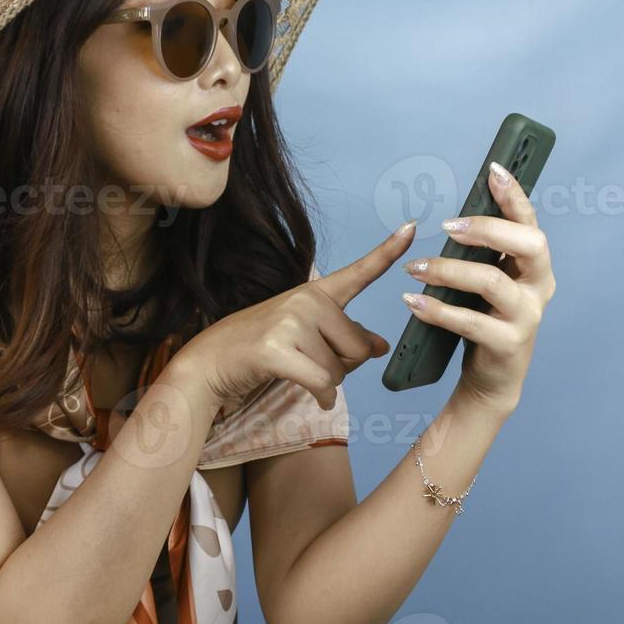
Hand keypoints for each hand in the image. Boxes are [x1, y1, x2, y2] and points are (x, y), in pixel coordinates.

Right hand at [171, 223, 416, 414]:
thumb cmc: (259, 349)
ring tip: (298, 373)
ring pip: (340, 370)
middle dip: (343, 366)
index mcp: (315, 293)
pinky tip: (313, 397)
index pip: (358, 272)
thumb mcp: (305, 336)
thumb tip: (378, 345)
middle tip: (310, 363)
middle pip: (358, 347)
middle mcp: (305, 300)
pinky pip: (324, 384)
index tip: (413, 226)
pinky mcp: (277, 349)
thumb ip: (343, 337)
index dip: (388, 251)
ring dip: (327, 384)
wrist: (210, 362)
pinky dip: (322, 397)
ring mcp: (290, 322)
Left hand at [402, 161, 556, 413]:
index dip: (514, 195)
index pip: (530, 222)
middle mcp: (539, 287)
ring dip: (449, 270)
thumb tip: (457, 216)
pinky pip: (471, 323)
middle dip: (487, 229)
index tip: (493, 170)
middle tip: (448, 226)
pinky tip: (414, 302)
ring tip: (414, 268)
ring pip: (492, 282)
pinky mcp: (508, 344)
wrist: (492, 379)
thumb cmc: (487, 319)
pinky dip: (438, 310)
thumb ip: (482, 252)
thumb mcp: (488, 280)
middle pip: (528, 244)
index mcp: (535, 265)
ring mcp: (527, 316)